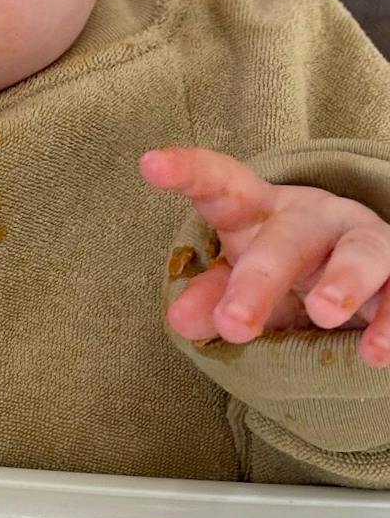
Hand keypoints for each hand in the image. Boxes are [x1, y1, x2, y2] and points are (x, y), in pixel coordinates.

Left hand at [140, 147, 389, 368]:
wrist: (361, 277)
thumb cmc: (287, 274)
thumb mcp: (244, 284)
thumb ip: (213, 298)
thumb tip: (180, 318)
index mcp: (263, 214)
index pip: (224, 189)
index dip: (191, 173)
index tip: (151, 164)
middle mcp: (315, 219)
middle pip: (289, 237)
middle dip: (261, 278)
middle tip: (236, 323)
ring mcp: (363, 241)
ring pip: (360, 250)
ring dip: (344, 280)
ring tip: (324, 314)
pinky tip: (376, 353)